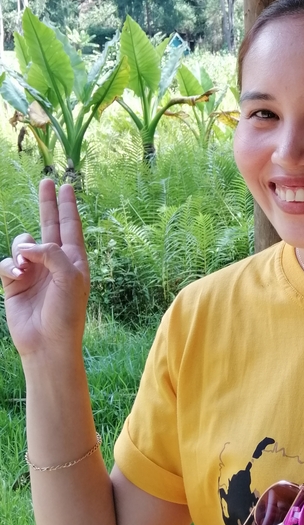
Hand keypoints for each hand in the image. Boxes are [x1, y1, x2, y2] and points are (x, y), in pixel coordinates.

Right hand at [0, 178, 89, 360]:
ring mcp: (34, 271)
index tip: (67, 186)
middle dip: (47, 204)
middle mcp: (54, 262)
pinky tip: (17, 276)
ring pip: (23, 243)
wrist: (47, 343)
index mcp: (74, 259)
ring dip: (22, 248)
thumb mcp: (69, 278)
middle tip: (45, 181)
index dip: (67, 206)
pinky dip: (9, 266)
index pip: (70, 226)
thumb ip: (52, 254)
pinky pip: (7, 263)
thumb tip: (28, 245)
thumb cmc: (66, 312)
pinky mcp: (15, 283)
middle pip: (49, 225)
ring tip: (25, 266)